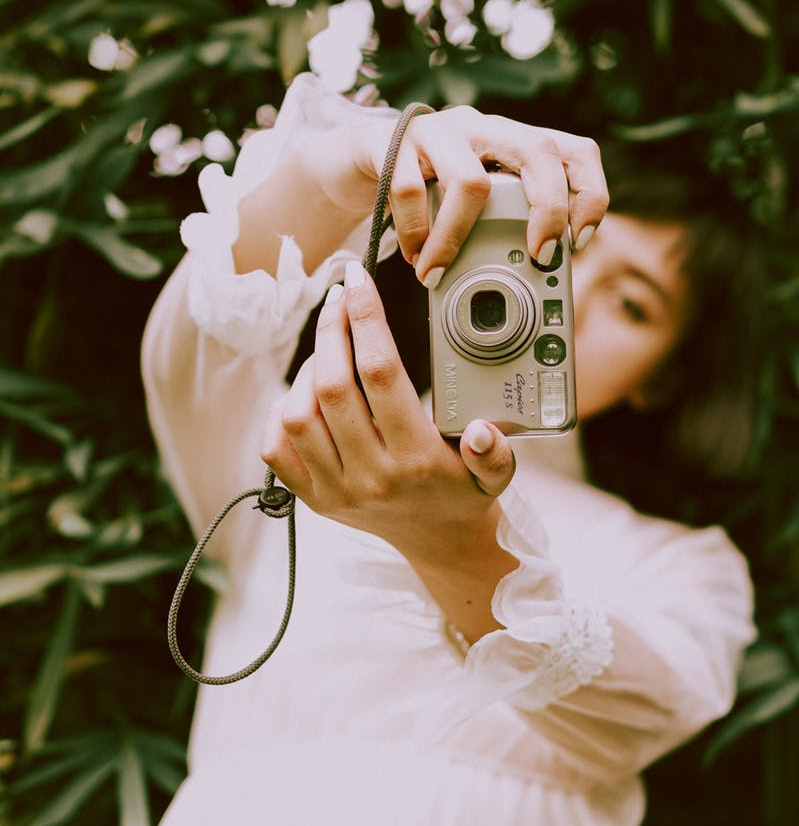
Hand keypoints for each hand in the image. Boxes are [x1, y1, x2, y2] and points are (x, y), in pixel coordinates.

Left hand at [260, 262, 518, 638]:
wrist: (440, 545)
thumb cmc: (464, 493)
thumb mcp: (495, 473)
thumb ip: (493, 451)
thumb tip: (483, 431)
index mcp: (417, 461)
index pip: (382, 374)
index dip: (366, 318)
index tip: (359, 281)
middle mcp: (372, 477)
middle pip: (332, 388)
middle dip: (331, 331)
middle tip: (338, 299)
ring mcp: (336, 492)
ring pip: (298, 415)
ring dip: (307, 371)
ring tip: (329, 350)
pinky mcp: (313, 501)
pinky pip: (276, 450)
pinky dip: (282, 413)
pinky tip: (304, 393)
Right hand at [301, 103, 608, 286]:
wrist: (347, 161)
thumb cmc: (421, 193)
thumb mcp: (470, 206)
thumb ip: (501, 227)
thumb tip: (539, 283)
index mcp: (509, 143)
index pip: (573, 150)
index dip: (589, 193)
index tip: (579, 242)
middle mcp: (480, 127)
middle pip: (538, 152)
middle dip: (547, 211)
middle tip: (537, 257)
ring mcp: (435, 130)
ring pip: (470, 180)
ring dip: (457, 240)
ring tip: (438, 274)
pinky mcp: (389, 140)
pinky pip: (408, 189)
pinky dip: (413, 234)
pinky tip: (411, 256)